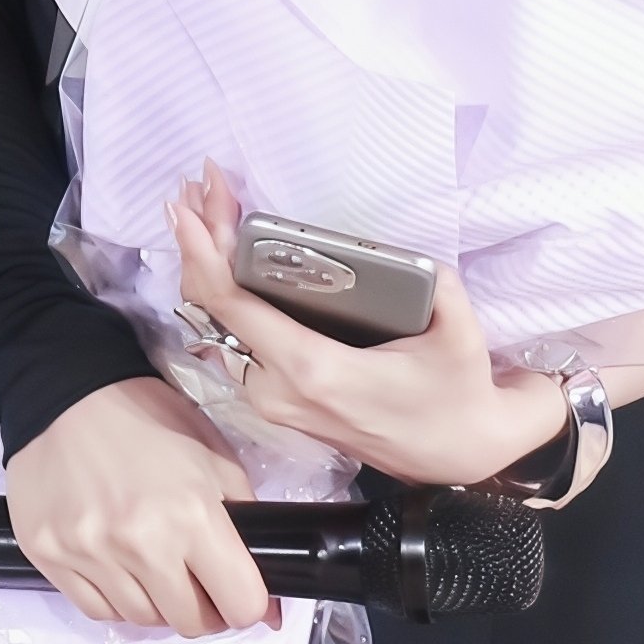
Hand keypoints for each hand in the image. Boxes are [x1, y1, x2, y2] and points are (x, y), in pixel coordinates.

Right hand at [4, 376, 266, 636]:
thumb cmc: (149, 418)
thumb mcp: (217, 458)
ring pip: (142, 620)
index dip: (249, 605)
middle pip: (190, 622)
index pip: (240, 604)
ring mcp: (90, 553)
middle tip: (201, 583)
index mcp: (192, 515)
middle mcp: (141, 543)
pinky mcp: (49, 556)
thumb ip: (246, 522)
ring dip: (159, 604)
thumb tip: (265, 603)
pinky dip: (117, 600)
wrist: (67, 392)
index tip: (243, 595)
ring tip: (157, 569)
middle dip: (206, 610)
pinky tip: (121, 570)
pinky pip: (96, 609)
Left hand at [169, 165, 565, 486]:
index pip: (233, 306)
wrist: (457, 456)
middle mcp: (278, 390)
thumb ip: (432, 280)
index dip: (201, 252)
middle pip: (213, 310)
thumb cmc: (455, 397)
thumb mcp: (456, 332)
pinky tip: (227, 258)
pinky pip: (235, 341)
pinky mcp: (278, 400)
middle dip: (199, 244)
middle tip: (198, 188)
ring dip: (209, 268)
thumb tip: (400, 254)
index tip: (186, 206)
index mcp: (314, 370)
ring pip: (218, 326)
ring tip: (207, 212)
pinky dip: (225, 296)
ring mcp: (273, 400)